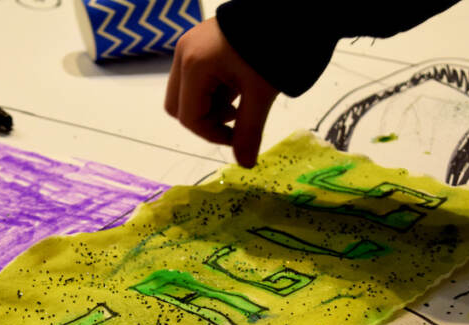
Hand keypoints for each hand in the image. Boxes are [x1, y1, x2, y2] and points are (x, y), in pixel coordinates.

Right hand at [164, 17, 277, 167]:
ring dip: (209, 103)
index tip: (237, 136)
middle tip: (235, 115)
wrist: (290, 10)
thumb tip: (244, 164)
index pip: (189, 117)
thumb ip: (249, 131)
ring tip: (240, 95)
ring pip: (186, 91)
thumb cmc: (274, 48)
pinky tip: (236, 82)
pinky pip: (195, 75)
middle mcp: (183, 54)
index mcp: (194, 66)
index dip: (211, 134)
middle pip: (178, 105)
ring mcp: (189, 45)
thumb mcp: (261, 93)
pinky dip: (212, 87)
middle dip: (205, 119)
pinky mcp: (199, 41)